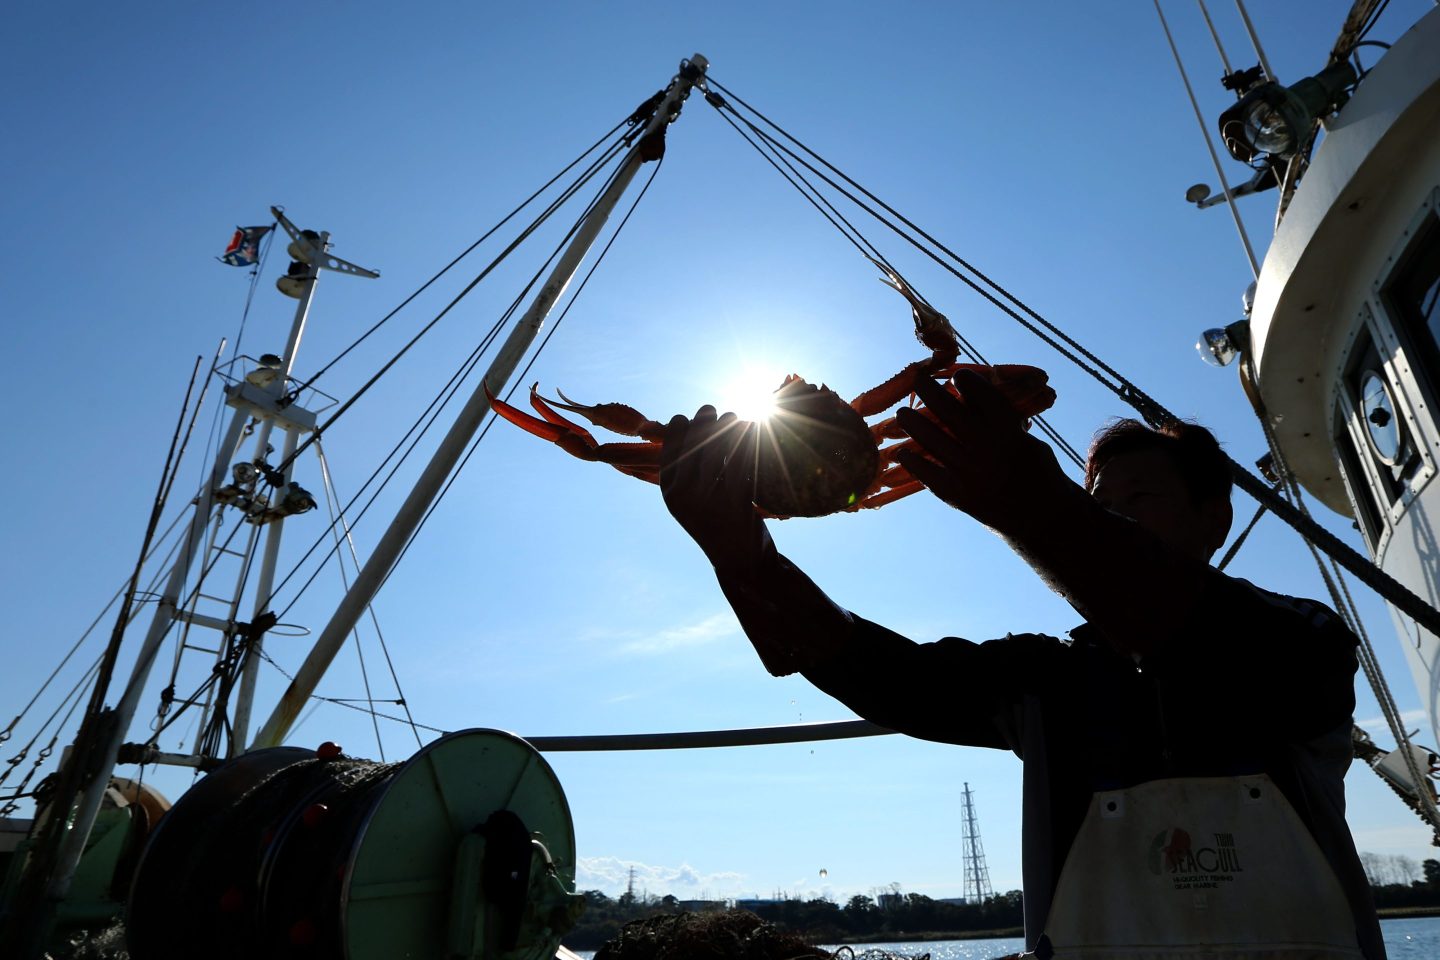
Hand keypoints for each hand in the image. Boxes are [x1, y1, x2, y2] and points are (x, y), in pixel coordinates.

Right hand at [659, 406, 772, 570]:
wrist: (739, 561)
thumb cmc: (715, 523)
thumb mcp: (688, 502)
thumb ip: (683, 472)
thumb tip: (684, 427)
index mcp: (671, 494)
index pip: (669, 447)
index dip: (679, 427)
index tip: (688, 420)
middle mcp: (686, 496)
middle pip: (693, 441)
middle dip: (702, 419)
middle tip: (709, 409)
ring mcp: (711, 498)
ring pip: (718, 446)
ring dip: (727, 424)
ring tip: (733, 417)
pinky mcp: (738, 500)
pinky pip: (741, 458)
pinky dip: (747, 439)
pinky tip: (750, 429)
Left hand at [894, 370, 1065, 533]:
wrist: (1041, 518)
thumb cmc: (1035, 472)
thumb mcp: (1026, 441)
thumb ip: (1001, 422)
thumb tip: (970, 398)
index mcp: (1009, 432)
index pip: (982, 395)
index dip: (966, 380)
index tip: (956, 375)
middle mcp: (988, 449)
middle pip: (949, 411)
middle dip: (929, 391)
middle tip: (917, 380)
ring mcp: (970, 473)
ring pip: (932, 440)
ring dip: (913, 423)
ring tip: (902, 414)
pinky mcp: (958, 495)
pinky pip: (927, 473)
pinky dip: (913, 462)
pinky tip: (903, 453)